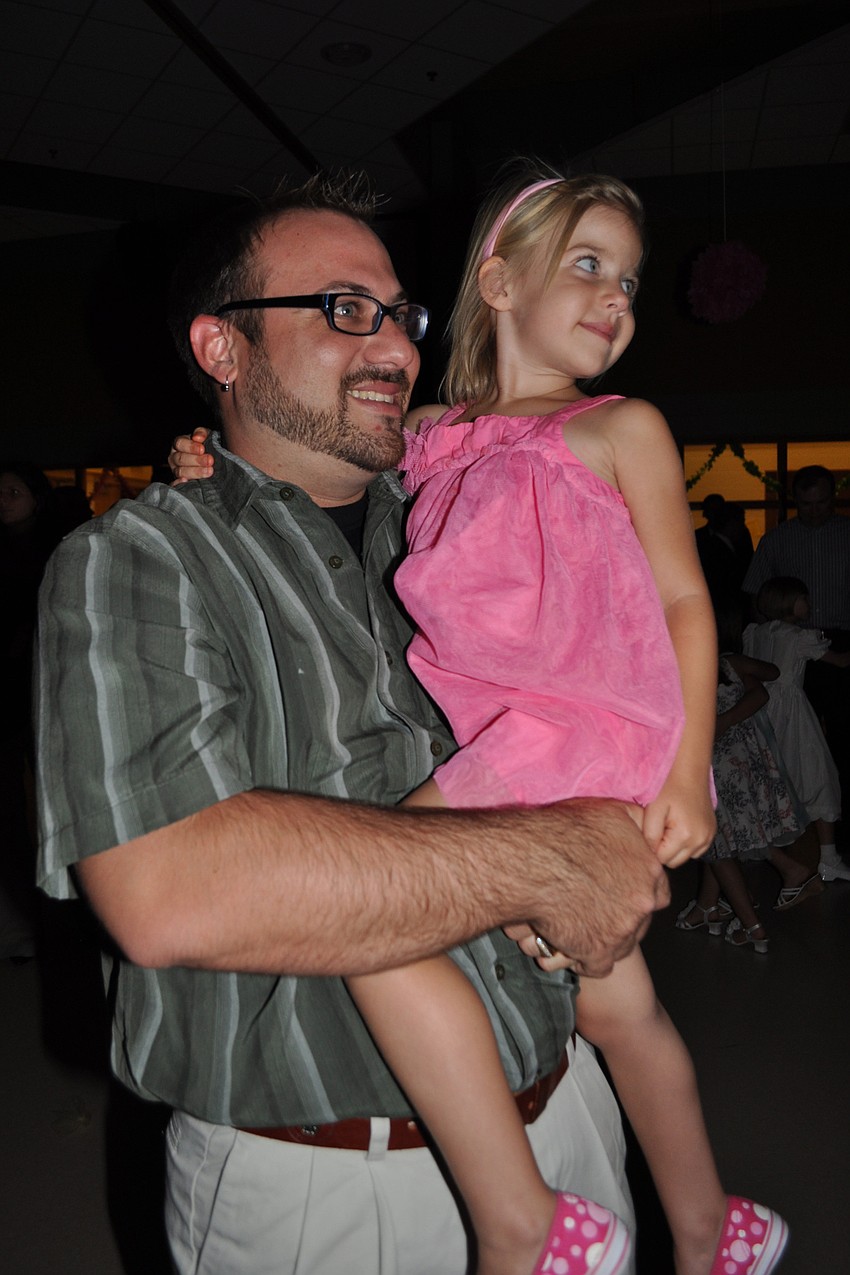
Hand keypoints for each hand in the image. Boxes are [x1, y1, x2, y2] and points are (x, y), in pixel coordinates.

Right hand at [169, 427, 213, 484]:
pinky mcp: (178, 482)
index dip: (191, 447)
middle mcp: (174, 457)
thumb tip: (198, 438)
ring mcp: (175, 470)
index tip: (202, 449)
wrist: (213, 461)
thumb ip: (202, 433)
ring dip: (195, 472)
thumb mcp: (207, 436)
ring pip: (180, 471)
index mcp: (179, 444)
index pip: (180, 443)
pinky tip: (186, 482)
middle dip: (196, 460)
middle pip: (180, 458)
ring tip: (209, 471)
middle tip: (210, 461)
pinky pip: (174, 484)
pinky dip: (178, 483)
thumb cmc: (208, 446)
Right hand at [503, 798, 668, 978]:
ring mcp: (621, 930)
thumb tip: (648, 827)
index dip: (637, 891)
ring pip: (621, 945)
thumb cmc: (564, 832)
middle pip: (640, 920)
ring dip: (604, 939)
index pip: (658, 891)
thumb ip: (638, 823)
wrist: (530, 861)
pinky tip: (571, 948)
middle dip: (620, 917)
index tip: (621, 891)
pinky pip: (598, 967)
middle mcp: (641, 903)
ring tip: (581, 928)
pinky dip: (584, 960)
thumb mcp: (611, 811)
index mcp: (649, 870)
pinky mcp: (597, 952)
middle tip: (595, 909)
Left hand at [642, 773, 714, 868]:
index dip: (653, 846)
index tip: (652, 829)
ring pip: (685, 856)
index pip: (662, 859)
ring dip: (675, 847)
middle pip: (674, 862)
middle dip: (664, 848)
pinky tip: (680, 825)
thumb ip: (649, 835)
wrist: (690, 769)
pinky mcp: (712, 832)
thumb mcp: (653, 809)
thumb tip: (650, 853)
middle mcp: (701, 840)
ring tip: (670, 824)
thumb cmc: (669, 786)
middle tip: (660, 826)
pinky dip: (686, 842)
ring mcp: (709, 836)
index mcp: (686, 836)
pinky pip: (695, 849)